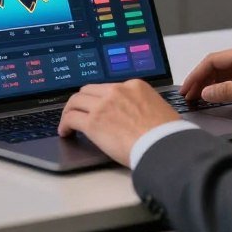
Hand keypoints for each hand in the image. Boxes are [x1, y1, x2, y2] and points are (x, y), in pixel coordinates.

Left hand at [58, 80, 180, 165]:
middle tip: (78, 111)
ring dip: (69, 111)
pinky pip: (71, 118)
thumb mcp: (158, 108)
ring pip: (76, 101)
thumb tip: (136, 114)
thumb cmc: (166, 133)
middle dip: (82, 101)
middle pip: (89, 90)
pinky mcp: (93, 122)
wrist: (163, 145)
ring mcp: (103, 105)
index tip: (97, 106)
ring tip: (68, 122)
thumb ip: (143, 105)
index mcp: (134, 86)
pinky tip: (66, 132)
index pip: (109, 88)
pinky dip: (65, 124)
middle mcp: (116, 91)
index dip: (100, 98)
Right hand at [180, 42, 231, 112]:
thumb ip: (227, 92)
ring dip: (213, 83)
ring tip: (201, 98)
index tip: (186, 89)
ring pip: (227, 71)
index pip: (212, 61)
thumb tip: (206, 93)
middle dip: (202, 80)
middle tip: (190, 97)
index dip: (196, 76)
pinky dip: (226, 85)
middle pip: (218, 65)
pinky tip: (220, 96)